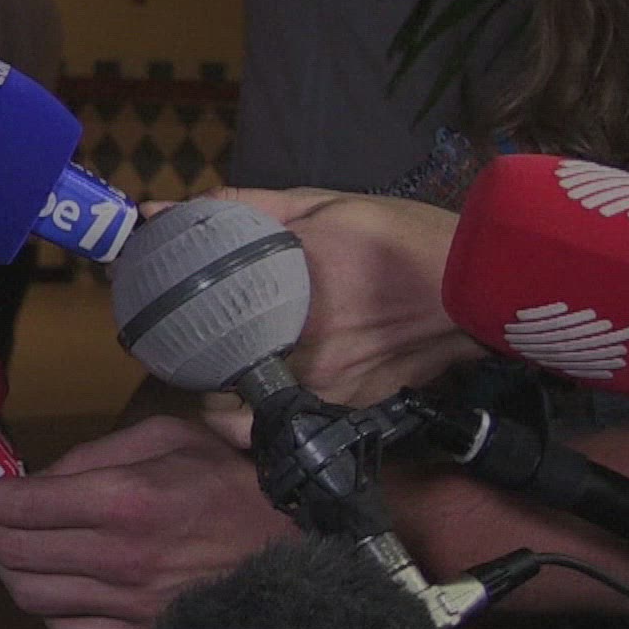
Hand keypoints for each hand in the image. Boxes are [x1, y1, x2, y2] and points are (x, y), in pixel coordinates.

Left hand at [0, 416, 295, 628]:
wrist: (299, 548)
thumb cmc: (232, 484)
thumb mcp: (168, 437)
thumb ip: (98, 452)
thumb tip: (43, 475)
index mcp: (124, 500)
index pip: (16, 505)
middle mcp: (119, 558)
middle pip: (10, 556)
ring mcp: (129, 606)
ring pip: (29, 596)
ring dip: (7, 567)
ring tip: (12, 543)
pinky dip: (48, 606)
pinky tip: (57, 580)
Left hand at [142, 188, 488, 446]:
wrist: (487, 282)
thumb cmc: (403, 236)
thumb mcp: (319, 204)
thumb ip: (237, 208)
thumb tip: (158, 212)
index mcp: (287, 307)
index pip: (198, 345)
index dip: (161, 341)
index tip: (141, 326)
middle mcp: (304, 362)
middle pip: (215, 393)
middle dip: (188, 376)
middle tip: (176, 348)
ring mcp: (330, 395)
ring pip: (249, 419)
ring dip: (224, 401)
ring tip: (214, 370)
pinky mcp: (353, 412)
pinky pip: (290, 424)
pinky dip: (267, 412)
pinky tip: (263, 384)